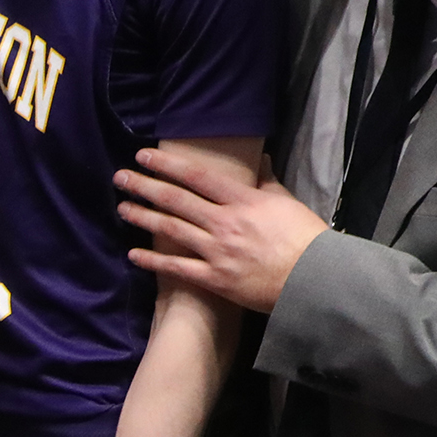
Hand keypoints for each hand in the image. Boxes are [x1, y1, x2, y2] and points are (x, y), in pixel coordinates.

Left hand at [115, 145, 326, 313]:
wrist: (315, 280)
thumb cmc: (305, 239)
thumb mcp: (287, 203)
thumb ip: (266, 182)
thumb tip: (259, 159)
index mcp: (243, 201)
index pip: (198, 177)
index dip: (167, 165)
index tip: (144, 156)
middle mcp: (225, 222)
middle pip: (177, 200)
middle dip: (145, 186)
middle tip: (120, 177)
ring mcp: (217, 251)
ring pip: (171, 230)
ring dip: (143, 217)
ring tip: (122, 207)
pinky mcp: (214, 278)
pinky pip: (177, 268)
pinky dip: (153, 261)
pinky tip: (133, 254)